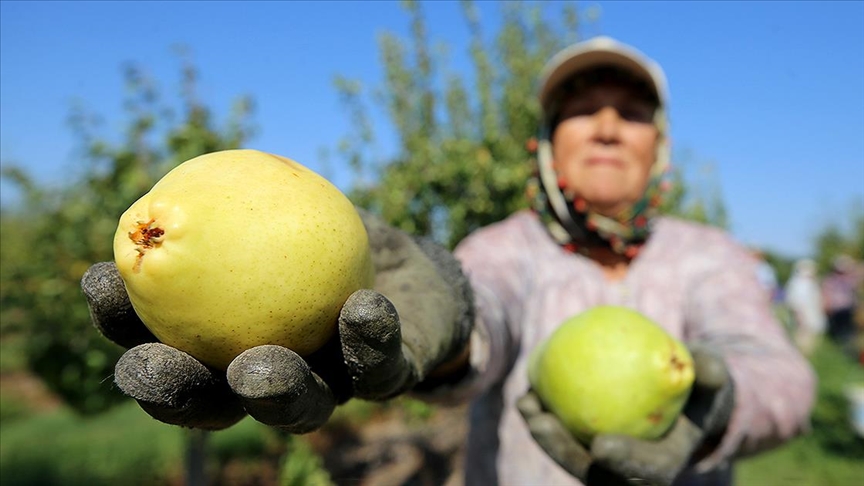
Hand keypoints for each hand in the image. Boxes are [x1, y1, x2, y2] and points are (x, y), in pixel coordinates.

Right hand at [81, 210, 472, 432]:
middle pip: (219, 403)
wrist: (413, 271)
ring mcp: (336, 385)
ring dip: (273, 390)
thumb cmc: (327, 240)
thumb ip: (228, 216)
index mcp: (234, 347)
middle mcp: (278, 378)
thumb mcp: (276, 216)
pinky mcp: (393, 378)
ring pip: (301, 407)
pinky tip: (362, 309)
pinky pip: (381, 367)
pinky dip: (370, 340)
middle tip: (152, 366)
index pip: (171, 350)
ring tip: (256, 367)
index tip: (102, 283)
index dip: (128, 328)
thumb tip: (162, 198)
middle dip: (181, 392)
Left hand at [517, 346, 733, 485]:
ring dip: (544, 435)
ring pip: (569, 456)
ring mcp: (606, 465)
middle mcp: (631, 475)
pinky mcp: (586, 448)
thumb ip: (714, 375)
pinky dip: (543, 416)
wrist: (683, 404)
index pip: (645, 473)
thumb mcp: (714, 382)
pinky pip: (561, 434)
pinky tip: (527, 391)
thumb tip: (709, 369)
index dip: (624, 463)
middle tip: (540, 421)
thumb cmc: (699, 389)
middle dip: (562, 452)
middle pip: (593, 473)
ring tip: (526, 403)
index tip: (601, 445)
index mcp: (665, 466)